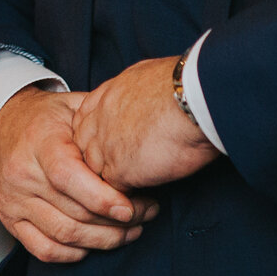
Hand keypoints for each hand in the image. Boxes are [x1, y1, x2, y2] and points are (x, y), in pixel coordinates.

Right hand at [0, 87, 155, 262]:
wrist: (2, 125)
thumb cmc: (45, 118)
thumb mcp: (72, 107)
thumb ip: (100, 125)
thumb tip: (137, 146)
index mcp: (39, 142)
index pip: (68, 177)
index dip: (102, 198)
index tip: (132, 207)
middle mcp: (22, 175)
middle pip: (73, 212)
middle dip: (118, 221)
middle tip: (146, 213)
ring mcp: (14, 201)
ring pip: (64, 235)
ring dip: (104, 240)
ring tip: (131, 230)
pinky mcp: (11, 220)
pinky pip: (45, 250)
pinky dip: (75, 254)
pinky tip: (96, 243)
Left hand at [72, 55, 219, 190]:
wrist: (192, 100)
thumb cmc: (183, 87)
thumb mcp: (146, 76)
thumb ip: (133, 92)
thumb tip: (142, 97)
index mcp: (105, 96)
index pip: (84, 124)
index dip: (99, 138)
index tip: (116, 146)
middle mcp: (98, 120)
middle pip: (85, 150)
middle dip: (101, 161)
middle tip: (127, 169)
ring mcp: (104, 147)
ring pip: (96, 174)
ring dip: (114, 183)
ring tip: (136, 189)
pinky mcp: (119, 170)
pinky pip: (113, 193)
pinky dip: (128, 198)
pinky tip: (145, 198)